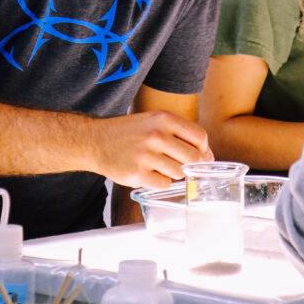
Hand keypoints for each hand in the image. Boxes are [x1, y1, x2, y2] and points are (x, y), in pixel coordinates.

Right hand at [91, 111, 213, 188]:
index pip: (199, 137)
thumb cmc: (129, 133)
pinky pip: (164, 184)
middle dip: (189, 164)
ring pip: (179, 173)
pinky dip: (159, 181)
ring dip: (172, 173)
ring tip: (157, 165)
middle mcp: (156, 135)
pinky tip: (147, 172)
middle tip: (177, 163)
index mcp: (163, 119)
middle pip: (193, 158)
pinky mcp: (137, 174)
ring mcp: (146, 156)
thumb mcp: (154, 121)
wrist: (95, 141)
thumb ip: (181, 134)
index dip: (203, 149)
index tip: (201, 156)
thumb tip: (207, 157)